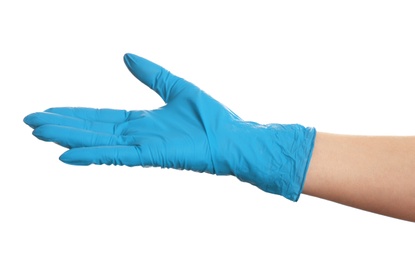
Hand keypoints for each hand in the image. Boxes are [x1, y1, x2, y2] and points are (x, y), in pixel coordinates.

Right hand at [23, 53, 315, 200]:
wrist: (234, 137)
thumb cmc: (211, 116)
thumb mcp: (176, 86)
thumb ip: (151, 74)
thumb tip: (125, 55)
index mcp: (142, 121)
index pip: (101, 116)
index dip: (75, 113)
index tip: (51, 109)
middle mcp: (137, 135)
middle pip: (92, 128)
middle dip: (62, 125)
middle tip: (31, 121)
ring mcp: (143, 147)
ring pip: (97, 141)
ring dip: (68, 137)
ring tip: (39, 132)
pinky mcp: (153, 156)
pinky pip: (117, 157)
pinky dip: (91, 156)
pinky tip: (65, 156)